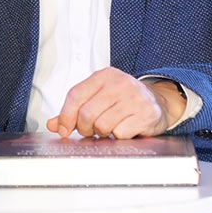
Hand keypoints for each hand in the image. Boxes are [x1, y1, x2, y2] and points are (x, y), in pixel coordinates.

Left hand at [46, 71, 184, 139]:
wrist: (158, 101)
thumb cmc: (124, 100)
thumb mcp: (99, 97)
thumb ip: (75, 109)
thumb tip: (54, 124)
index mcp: (104, 76)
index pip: (75, 95)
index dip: (65, 116)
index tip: (64, 129)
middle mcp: (120, 83)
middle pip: (86, 113)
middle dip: (84, 128)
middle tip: (90, 131)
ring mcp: (134, 98)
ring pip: (102, 125)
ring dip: (102, 133)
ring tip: (109, 128)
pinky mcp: (146, 114)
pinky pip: (120, 133)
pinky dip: (118, 137)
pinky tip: (123, 129)